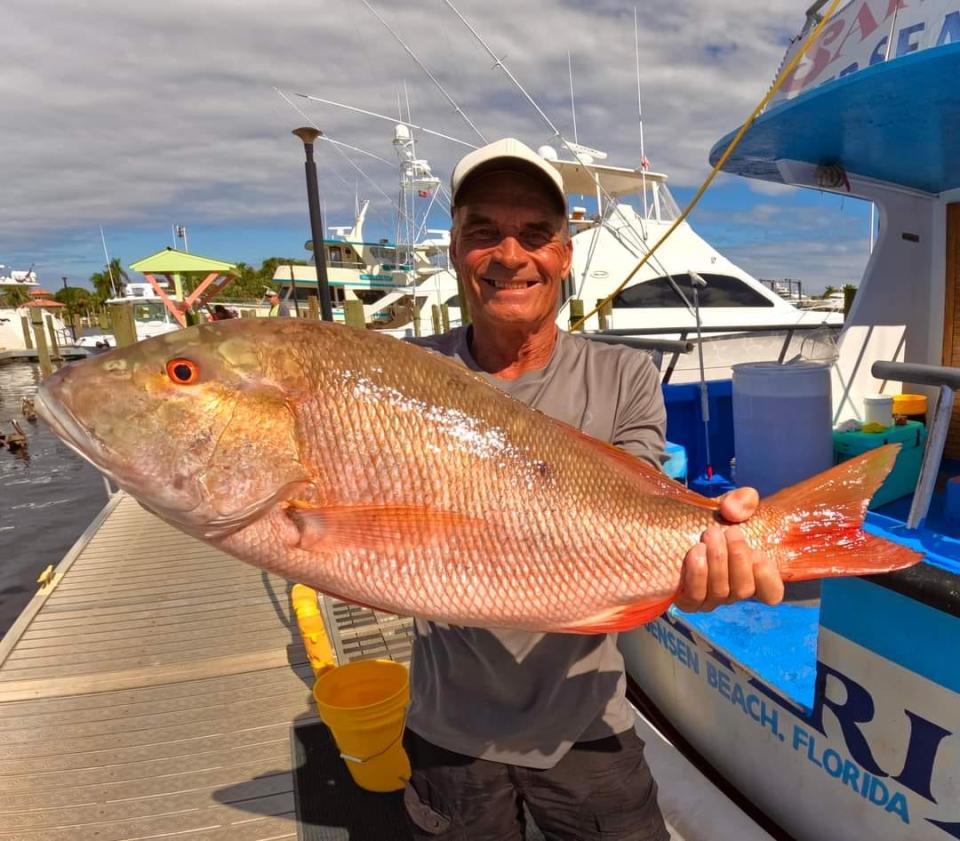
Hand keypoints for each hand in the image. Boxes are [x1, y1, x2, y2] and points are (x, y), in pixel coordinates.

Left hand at [675, 487, 783, 612]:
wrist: (671, 524)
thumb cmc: (709, 518)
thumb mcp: (730, 504)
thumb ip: (743, 501)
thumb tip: (733, 511)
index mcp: (750, 574)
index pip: (771, 594)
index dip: (768, 578)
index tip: (758, 554)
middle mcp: (732, 591)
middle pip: (744, 590)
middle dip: (738, 558)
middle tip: (726, 532)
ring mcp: (710, 599)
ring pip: (721, 592)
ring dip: (718, 562)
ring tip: (710, 535)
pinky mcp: (687, 601)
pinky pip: (695, 597)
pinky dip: (698, 575)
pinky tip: (696, 553)